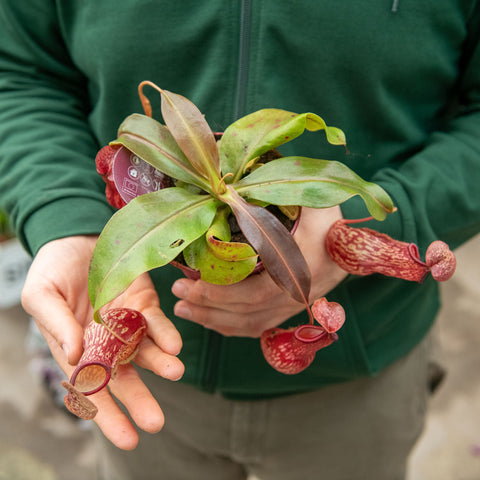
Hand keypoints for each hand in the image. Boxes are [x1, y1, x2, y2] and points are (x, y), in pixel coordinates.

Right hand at [21, 235, 183, 449]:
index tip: (127, 439)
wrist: (77, 237)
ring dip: (161, 364)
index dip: (107, 415)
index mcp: (77, 350)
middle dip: (140, 400)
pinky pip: (156, 323)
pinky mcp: (144, 304)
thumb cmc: (52, 270)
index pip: (91, 389)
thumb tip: (72, 357)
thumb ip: (55, 325)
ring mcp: (127, 325)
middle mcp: (105, 344)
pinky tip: (174, 344)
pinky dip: (165, 334)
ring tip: (175, 372)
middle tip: (155, 422)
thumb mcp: (41, 295)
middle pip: (124, 378)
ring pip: (146, 353)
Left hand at [171, 206, 347, 336]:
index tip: (189, 284)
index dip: (224, 293)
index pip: (260, 290)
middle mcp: (306, 289)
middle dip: (211, 307)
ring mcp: (302, 304)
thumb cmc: (327, 211)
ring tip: (185, 311)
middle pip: (252, 310)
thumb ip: (274, 192)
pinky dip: (234, 326)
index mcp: (309, 260)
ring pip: (255, 322)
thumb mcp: (308, 194)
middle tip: (178, 297)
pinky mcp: (296, 309)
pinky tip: (213, 320)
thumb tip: (226, 189)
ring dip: (217, 320)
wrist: (356, 240)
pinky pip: (263, 325)